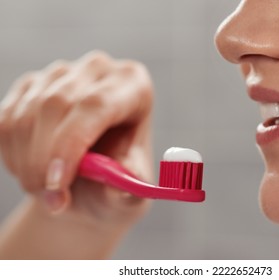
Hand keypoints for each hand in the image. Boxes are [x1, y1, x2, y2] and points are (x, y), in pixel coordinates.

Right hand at [0, 50, 152, 227]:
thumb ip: (129, 190)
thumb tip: (118, 187)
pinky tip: (33, 172)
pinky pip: (5, 121)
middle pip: (55, 104)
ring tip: (48, 193)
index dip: (70, 143)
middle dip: (44, 161)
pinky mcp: (31, 86)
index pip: (96, 105)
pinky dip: (12, 156)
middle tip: (52, 201)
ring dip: (27, 165)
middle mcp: (97, 70)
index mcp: (133, 85)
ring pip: (25, 116)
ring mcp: (61, 74)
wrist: (91, 183)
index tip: (56, 183)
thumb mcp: (130, 194)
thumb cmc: (115, 182)